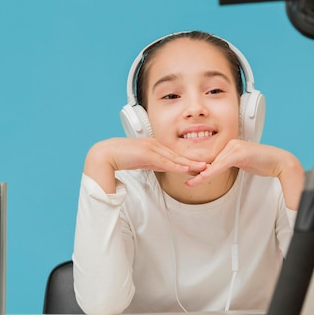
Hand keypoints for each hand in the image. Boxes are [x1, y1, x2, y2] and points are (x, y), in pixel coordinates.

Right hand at [84, 138, 207, 193]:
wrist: (105, 154)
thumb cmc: (121, 157)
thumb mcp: (141, 161)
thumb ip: (153, 163)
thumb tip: (165, 168)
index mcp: (154, 146)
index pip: (174, 155)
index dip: (187, 161)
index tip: (199, 165)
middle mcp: (155, 145)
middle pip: (178, 155)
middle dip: (193, 162)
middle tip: (208, 166)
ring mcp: (151, 148)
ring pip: (174, 158)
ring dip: (189, 164)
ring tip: (203, 168)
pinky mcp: (146, 153)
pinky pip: (165, 161)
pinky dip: (176, 166)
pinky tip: (186, 169)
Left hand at [184, 139, 303, 209]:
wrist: (279, 162)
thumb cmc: (262, 163)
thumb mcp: (242, 164)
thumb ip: (228, 164)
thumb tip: (215, 170)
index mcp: (230, 145)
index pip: (212, 158)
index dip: (200, 169)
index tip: (191, 177)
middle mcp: (231, 143)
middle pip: (210, 160)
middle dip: (198, 172)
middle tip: (187, 182)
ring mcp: (235, 147)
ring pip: (214, 163)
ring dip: (202, 175)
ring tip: (191, 183)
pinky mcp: (240, 152)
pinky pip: (222, 164)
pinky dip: (212, 172)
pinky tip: (203, 178)